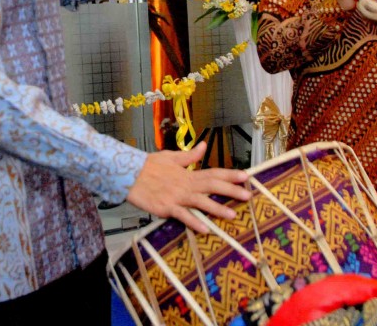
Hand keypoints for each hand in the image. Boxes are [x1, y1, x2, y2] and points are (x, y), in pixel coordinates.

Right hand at [126, 141, 250, 232]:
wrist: (128, 174)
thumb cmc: (149, 166)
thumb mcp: (171, 157)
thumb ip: (190, 156)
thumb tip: (203, 146)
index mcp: (188, 173)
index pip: (213, 172)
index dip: (230, 174)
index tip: (246, 176)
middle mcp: (185, 184)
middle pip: (212, 186)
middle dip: (231, 190)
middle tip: (248, 195)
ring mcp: (176, 197)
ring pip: (201, 202)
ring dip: (217, 208)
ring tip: (232, 215)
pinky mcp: (166, 208)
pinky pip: (183, 216)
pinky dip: (194, 222)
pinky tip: (206, 229)